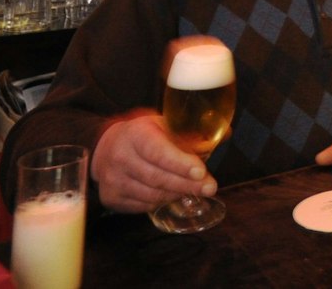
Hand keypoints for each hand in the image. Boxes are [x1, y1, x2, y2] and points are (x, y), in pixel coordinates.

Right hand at [91, 112, 215, 212]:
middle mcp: (120, 156)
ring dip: (176, 194)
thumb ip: (191, 133)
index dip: (180, 163)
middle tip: (210, 187)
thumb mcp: (162, 125)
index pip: (158, 151)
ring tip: (193, 190)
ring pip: (152, 195)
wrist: (105, 147)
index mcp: (135, 133)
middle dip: (187, 184)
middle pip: (157, 177)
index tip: (201, 172)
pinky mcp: (111, 197)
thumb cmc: (142, 136)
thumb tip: (226, 134)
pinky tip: (172, 195)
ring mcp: (112, 179)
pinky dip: (161, 202)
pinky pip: (142, 206)